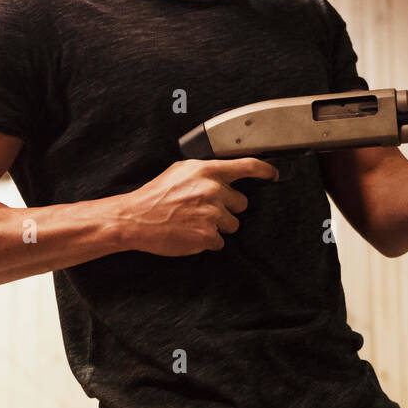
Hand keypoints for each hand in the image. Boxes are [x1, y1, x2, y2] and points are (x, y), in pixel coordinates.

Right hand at [115, 157, 278, 255]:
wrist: (134, 219)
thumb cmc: (155, 195)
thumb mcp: (180, 171)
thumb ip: (205, 172)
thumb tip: (224, 174)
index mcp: (207, 171)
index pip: (247, 166)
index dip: (265, 170)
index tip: (273, 174)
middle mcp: (213, 190)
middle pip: (241, 203)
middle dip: (227, 207)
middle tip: (205, 209)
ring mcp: (211, 214)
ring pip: (233, 224)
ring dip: (218, 226)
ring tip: (195, 222)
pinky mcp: (207, 236)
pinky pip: (220, 241)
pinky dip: (207, 240)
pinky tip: (190, 233)